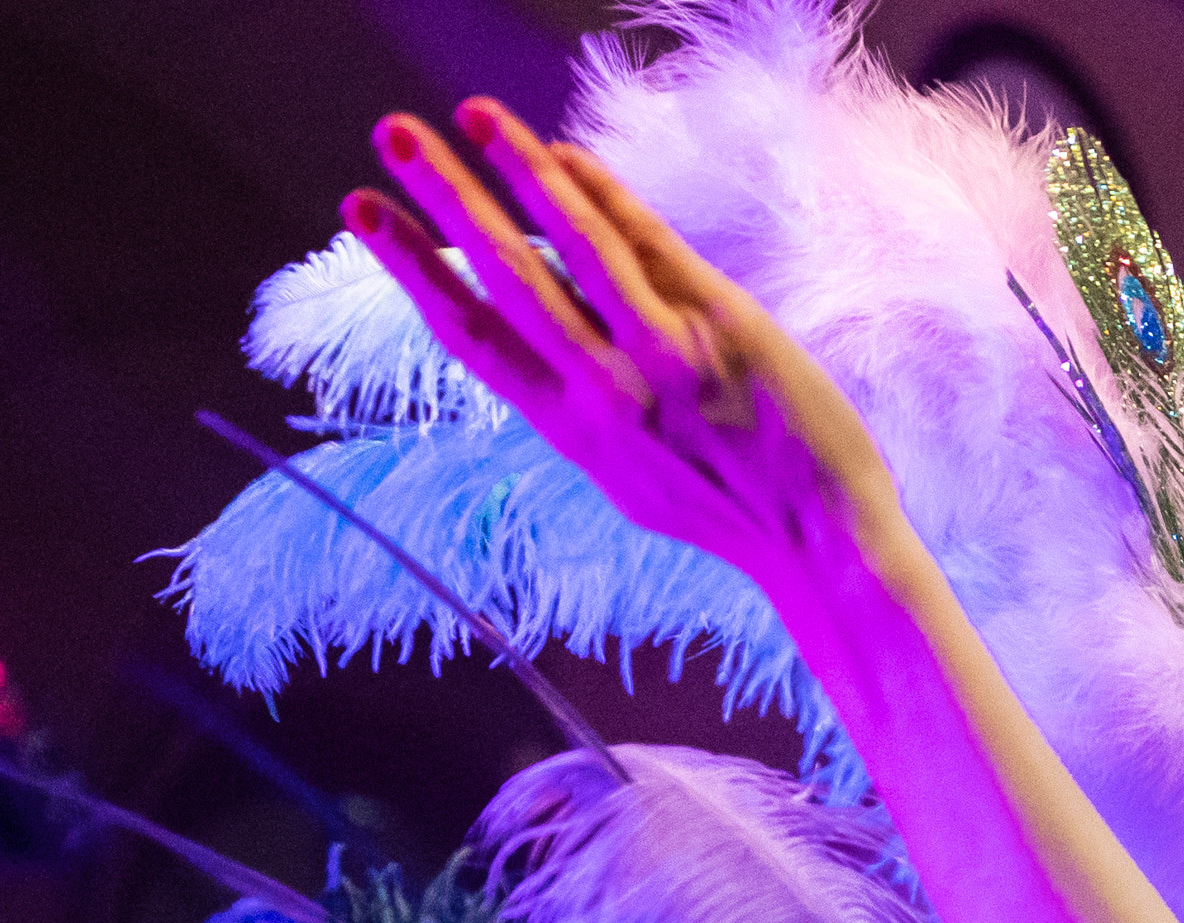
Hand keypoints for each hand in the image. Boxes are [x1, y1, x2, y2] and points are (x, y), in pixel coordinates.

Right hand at [343, 99, 912, 594]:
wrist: (823, 545)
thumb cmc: (727, 507)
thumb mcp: (626, 473)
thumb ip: (579, 405)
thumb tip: (540, 338)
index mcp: (568, 427)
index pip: (469, 333)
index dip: (410, 266)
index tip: (361, 211)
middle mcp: (605, 388)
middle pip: (505, 274)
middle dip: (442, 197)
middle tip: (392, 133)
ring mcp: (663, 355)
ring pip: (574, 243)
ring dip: (518, 168)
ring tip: (474, 116)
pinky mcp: (721, 326)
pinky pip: (648, 242)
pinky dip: (602, 193)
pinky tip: (563, 152)